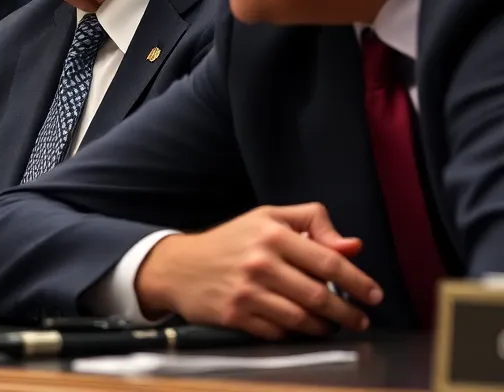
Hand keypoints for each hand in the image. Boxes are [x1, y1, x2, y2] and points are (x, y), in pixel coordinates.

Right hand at [134, 203, 383, 339]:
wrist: (179, 266)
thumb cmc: (230, 241)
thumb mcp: (268, 217)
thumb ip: (312, 222)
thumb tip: (353, 246)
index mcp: (272, 234)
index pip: (328, 260)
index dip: (358, 281)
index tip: (374, 295)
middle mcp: (260, 263)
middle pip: (320, 296)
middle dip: (348, 313)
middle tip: (360, 320)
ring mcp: (247, 292)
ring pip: (302, 319)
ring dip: (325, 327)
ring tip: (333, 325)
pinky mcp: (236, 316)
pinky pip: (279, 332)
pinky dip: (296, 334)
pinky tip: (301, 329)